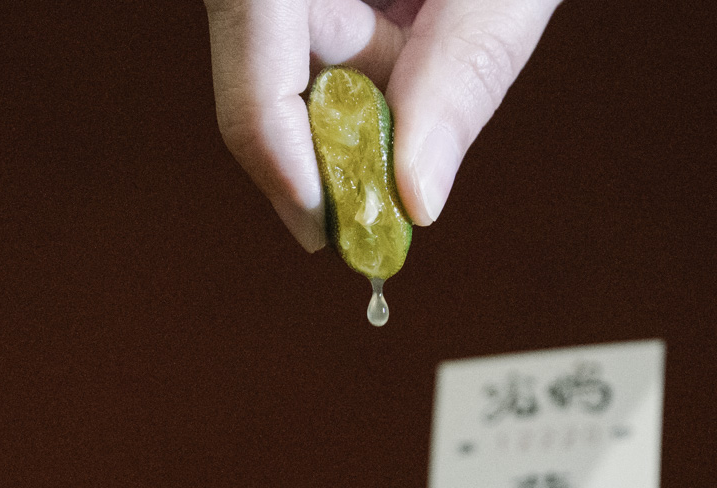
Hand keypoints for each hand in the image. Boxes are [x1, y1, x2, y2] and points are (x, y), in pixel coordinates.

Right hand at [204, 0, 562, 250]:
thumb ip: (463, 79)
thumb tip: (419, 199)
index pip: (252, 85)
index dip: (288, 173)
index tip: (337, 235)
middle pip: (268, 82)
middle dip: (349, 126)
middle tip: (413, 158)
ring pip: (295, 60)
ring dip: (376, 74)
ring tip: (436, 11)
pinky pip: (314, 26)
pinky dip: (376, 42)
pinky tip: (415, 6)